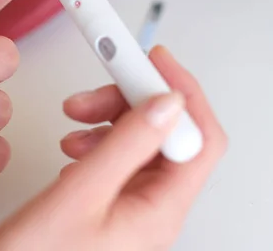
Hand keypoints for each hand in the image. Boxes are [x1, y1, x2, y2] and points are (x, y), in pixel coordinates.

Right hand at [0, 46, 227, 250]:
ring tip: (76, 119)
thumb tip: (167, 102)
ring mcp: (131, 211)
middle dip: (132, 102)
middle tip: (97, 89)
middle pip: (166, 136)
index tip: (153, 60)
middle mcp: (152, 212)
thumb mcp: (80, 194)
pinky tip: (75, 145)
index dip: (182, 91)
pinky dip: (97, 141)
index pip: (198, 139)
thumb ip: (127, 145)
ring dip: (110, 121)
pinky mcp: (109, 209)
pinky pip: (118, 162)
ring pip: (139, 145)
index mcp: (159, 212)